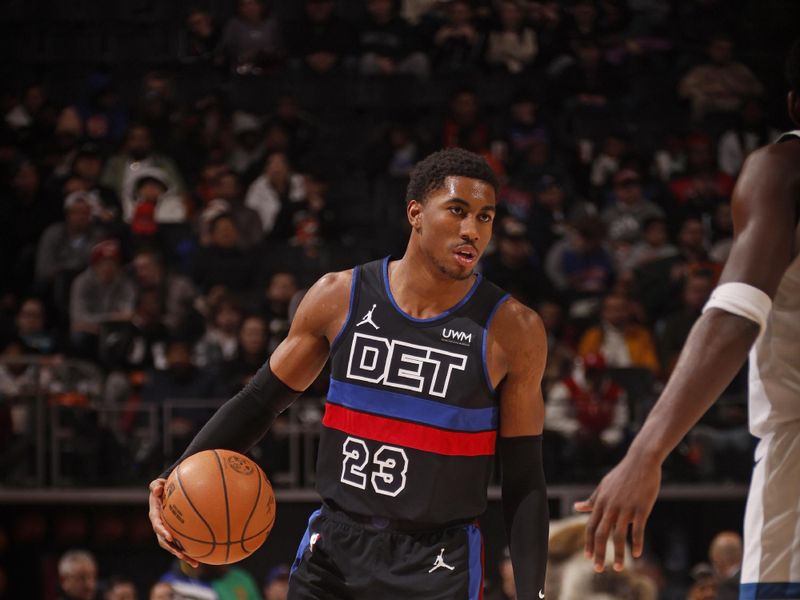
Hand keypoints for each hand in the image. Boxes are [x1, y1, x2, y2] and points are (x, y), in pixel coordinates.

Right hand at [148, 478, 199, 567]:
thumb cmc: (161, 488)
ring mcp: (167, 531)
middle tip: (182, 554)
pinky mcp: (175, 534)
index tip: (169, 537)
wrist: (164, 493)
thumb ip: (156, 486)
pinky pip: (182, 544)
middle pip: (164, 542)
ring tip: (195, 562)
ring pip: (173, 547)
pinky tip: (201, 557)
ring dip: (183, 555)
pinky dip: (190, 551)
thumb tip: (157, 489)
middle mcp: (160, 526)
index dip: (162, 532)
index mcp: (155, 516)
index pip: (157, 525)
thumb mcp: (157, 484)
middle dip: (172, 550)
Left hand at [573, 452, 660, 571]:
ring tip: (619, 568)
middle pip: (601, 534)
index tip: (588, 558)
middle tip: (598, 569)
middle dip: (599, 553)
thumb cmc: (622, 475)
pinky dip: (636, 543)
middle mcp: (610, 507)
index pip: (591, 527)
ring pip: (619, 536)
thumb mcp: (603, 486)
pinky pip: (638, 530)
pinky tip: (637, 554)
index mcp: (601, 502)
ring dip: (618, 554)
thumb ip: (592, 500)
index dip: (589, 543)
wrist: (641, 461)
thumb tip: (576, 507)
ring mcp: (626, 508)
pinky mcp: (641, 508)